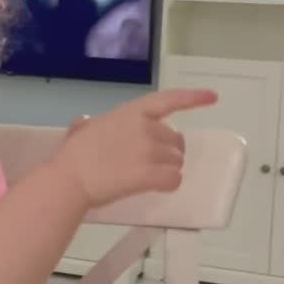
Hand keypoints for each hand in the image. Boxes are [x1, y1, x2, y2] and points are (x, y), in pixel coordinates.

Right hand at [54, 87, 217, 208]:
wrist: (70, 179)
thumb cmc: (72, 155)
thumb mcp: (83, 129)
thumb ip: (91, 124)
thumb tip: (84, 124)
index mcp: (131, 112)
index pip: (168, 99)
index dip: (193, 98)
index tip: (213, 97)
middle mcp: (145, 127)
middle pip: (175, 139)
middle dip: (169, 151)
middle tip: (151, 162)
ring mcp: (149, 151)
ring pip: (176, 161)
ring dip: (167, 169)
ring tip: (146, 176)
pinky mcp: (150, 174)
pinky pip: (174, 179)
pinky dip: (170, 184)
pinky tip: (157, 187)